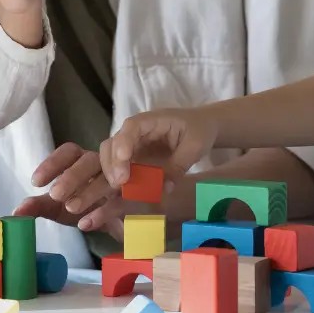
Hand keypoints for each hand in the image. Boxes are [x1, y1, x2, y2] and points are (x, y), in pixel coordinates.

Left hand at [14, 143, 127, 236]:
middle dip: (71, 176)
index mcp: (83, 160)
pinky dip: (103, 212)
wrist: (120, 222)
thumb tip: (15, 213)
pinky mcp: (134, 200)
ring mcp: (122, 180)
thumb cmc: (87, 205)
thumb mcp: (60, 207)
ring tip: (71, 209)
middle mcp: (103, 164)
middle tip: (55, 195)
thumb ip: (39, 206)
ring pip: (107, 179)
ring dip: (88, 192)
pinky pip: (120, 201)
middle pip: (89, 160)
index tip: (35, 182)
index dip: (52, 163)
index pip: (69, 151)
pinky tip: (86, 224)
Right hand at [99, 108, 219, 189]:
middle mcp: (137, 131)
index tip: (123, 161)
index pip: (131, 127)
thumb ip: (179, 165)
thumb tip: (165, 188)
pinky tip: (121, 191)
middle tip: (119, 184)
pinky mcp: (135, 156)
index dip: (123, 143)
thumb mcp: (194, 146)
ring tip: (118, 190)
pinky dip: (118, 178)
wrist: (202, 127)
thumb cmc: (199, 130)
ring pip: (111, 154)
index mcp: (152, 120)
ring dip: (111, 171)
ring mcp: (134, 144)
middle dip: (112, 162)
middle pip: (114, 142)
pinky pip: (121, 166)